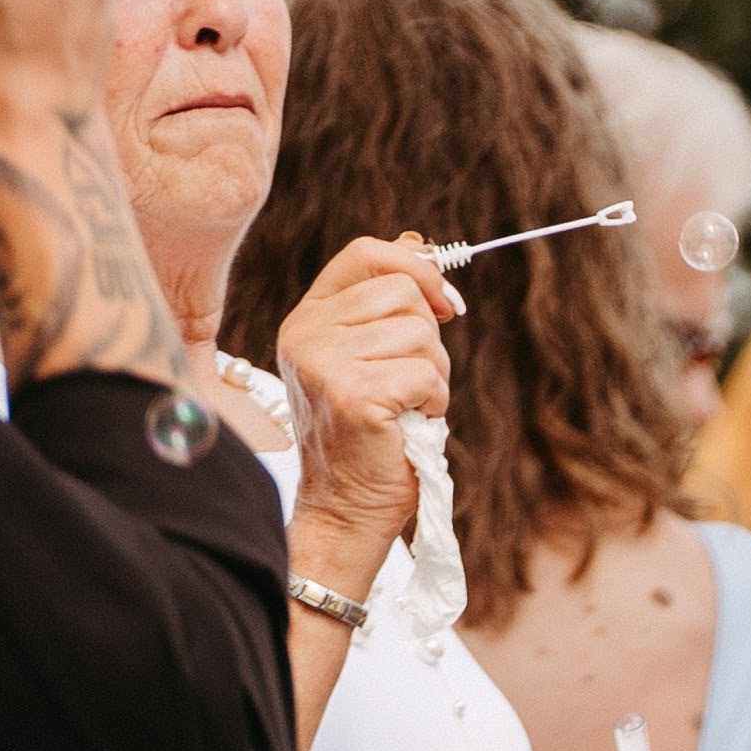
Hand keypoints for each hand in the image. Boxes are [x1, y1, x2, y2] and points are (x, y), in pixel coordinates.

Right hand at [273, 237, 462, 561]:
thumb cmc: (371, 431)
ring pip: (421, 334)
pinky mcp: (352, 394)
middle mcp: (305, 332)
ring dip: (434, 375)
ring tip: (405, 406)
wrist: (347, 504)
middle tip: (411, 382)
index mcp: (308, 317)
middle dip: (430, 338)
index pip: (365, 253)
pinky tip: (408, 422)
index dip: (417, 266)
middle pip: (404, 292)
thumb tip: (422, 246)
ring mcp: (324, 362)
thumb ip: (386, 305)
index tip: (444, 303)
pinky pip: (426, 374)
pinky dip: (434, 401)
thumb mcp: (370, 356)